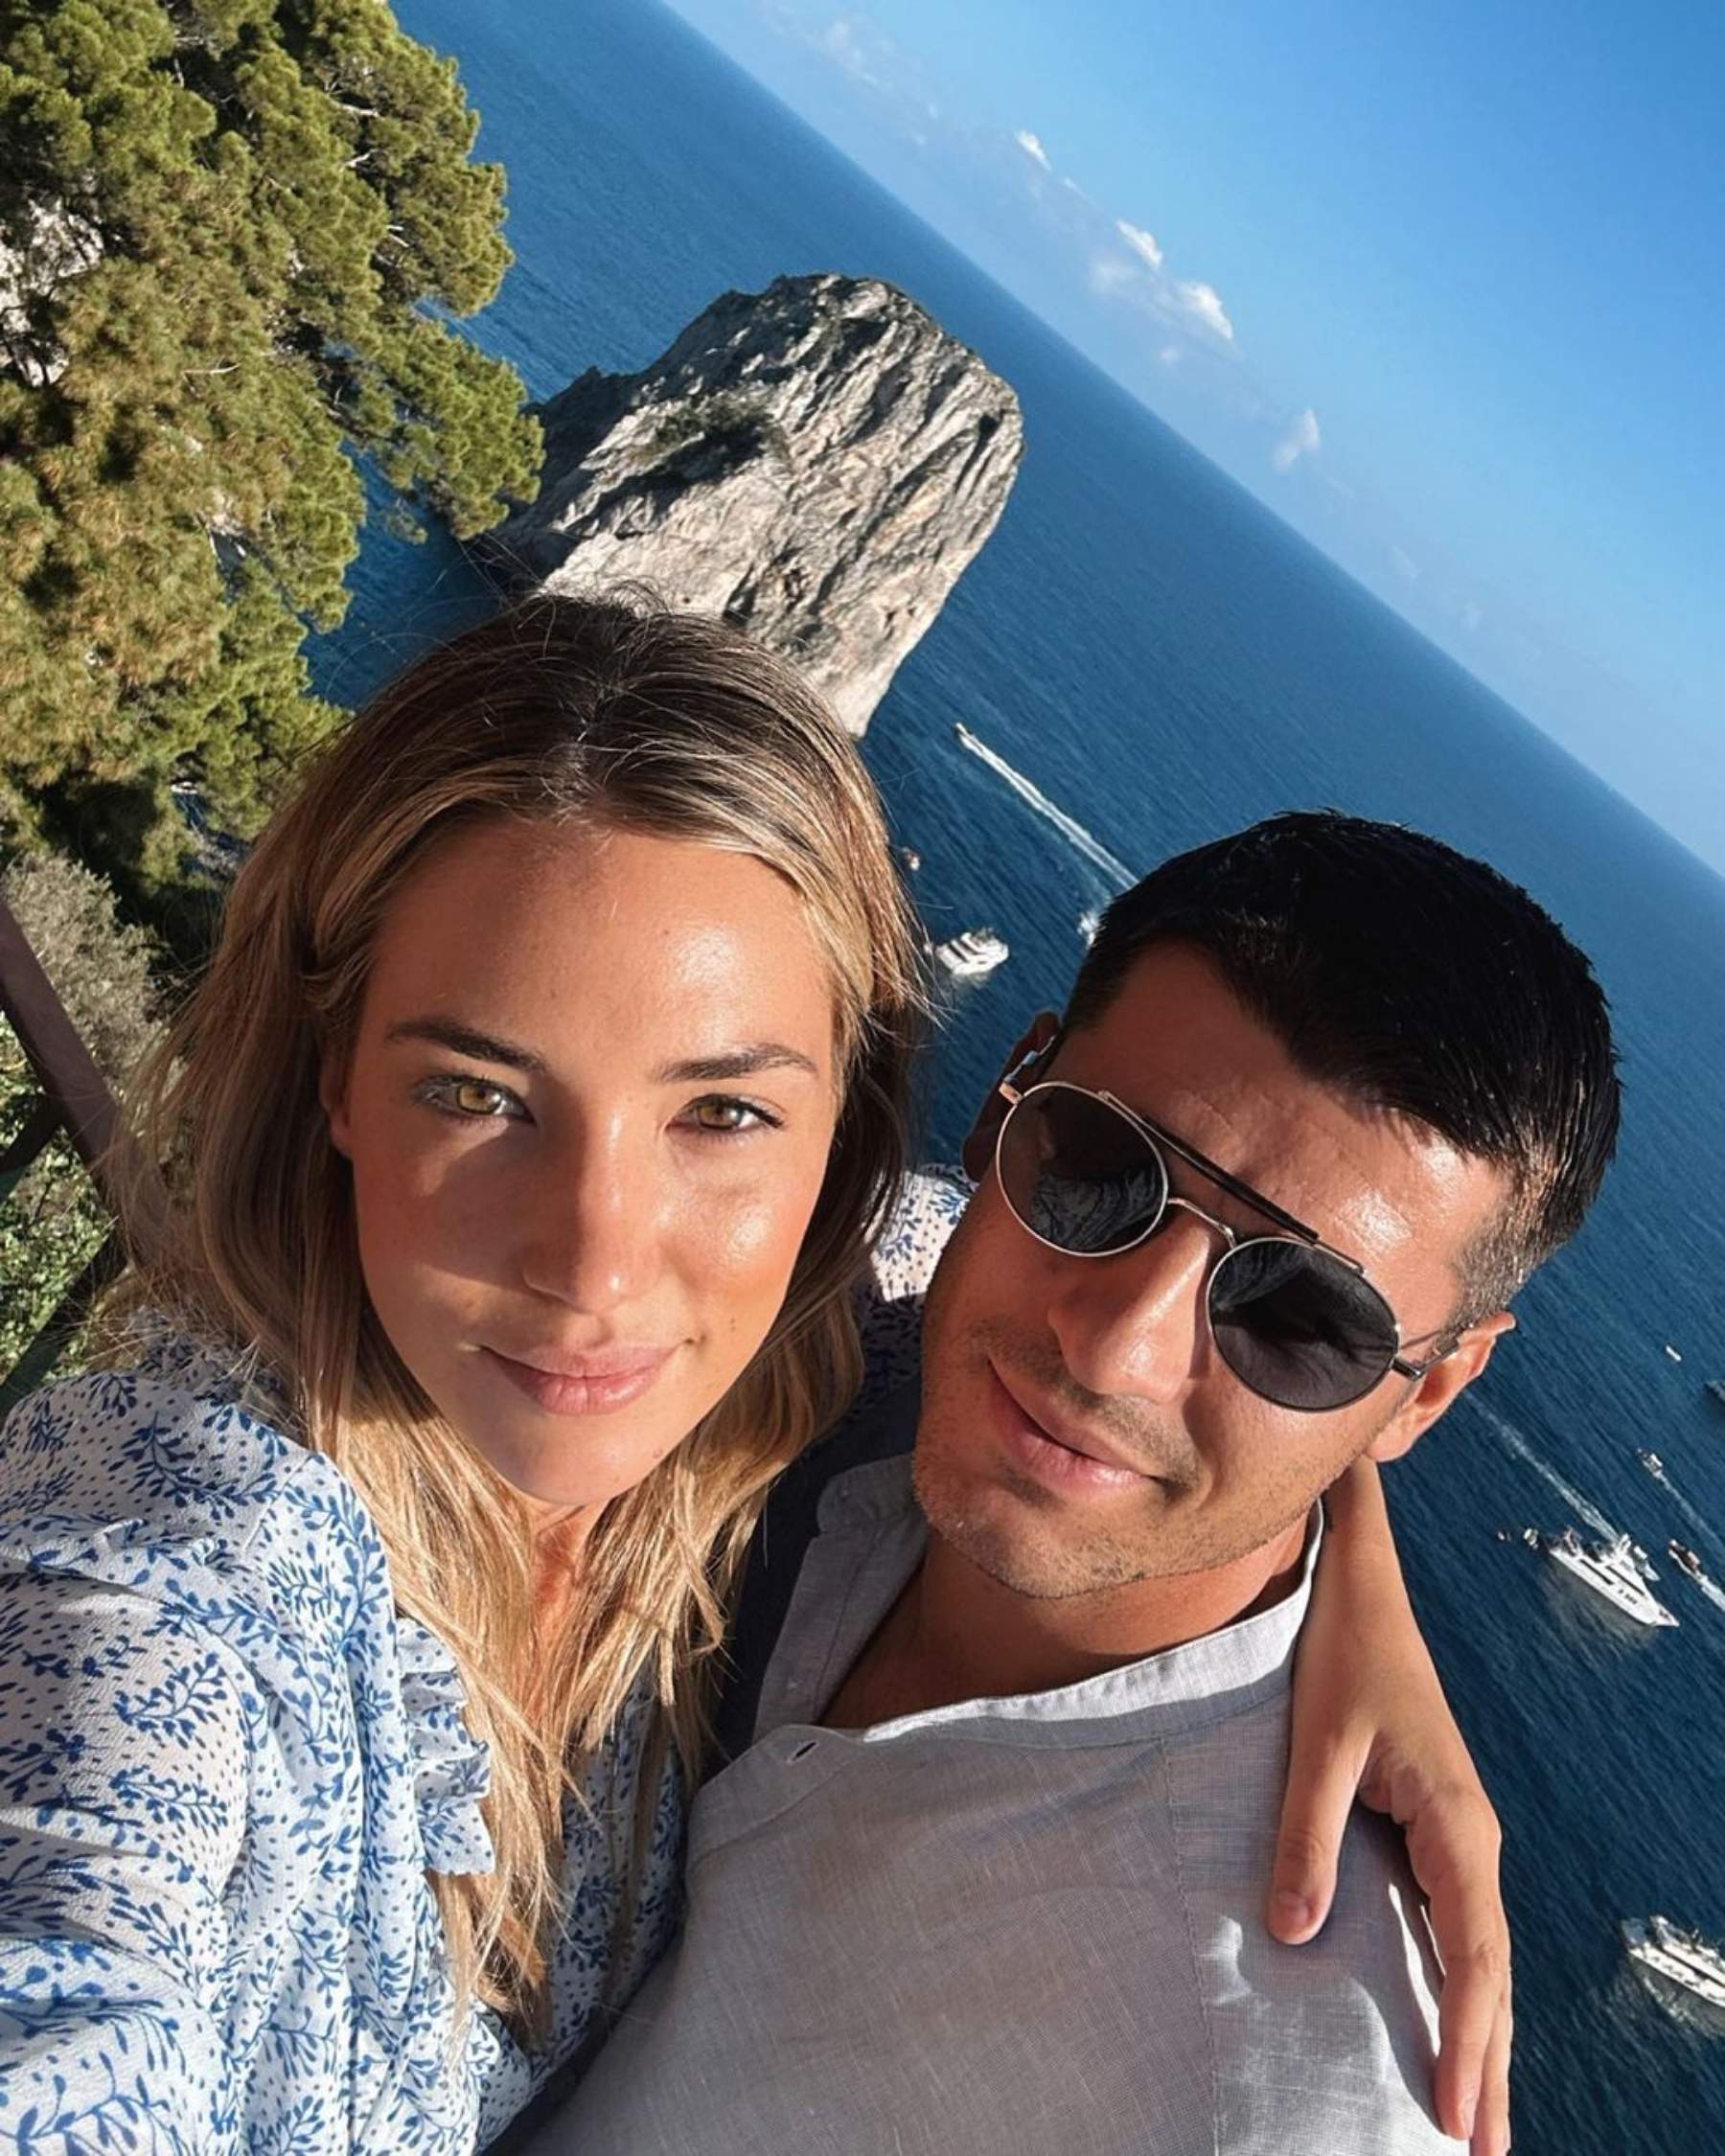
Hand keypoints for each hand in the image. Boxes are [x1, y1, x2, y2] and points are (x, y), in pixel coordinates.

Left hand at [1271, 1459, 1511, 2154]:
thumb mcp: (1316, 1742)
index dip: (1470, 2036)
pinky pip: (1458, 1924)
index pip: (1474, 1953)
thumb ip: (1305, 1835)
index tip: (1460, 2113)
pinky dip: (1461, 1984)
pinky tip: (1447, 2022)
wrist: (1363, 1591)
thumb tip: (1294, 1933)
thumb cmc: (1341, 1658)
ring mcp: (1459, 1835)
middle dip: (1488, 2061)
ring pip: (1480, 1952)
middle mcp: (1472, 1837)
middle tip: (1477, 2149)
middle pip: (1490, 1970)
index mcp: (1457, 1823)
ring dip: (1480, 2030)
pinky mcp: (1435, 1828)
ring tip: (1474, 2116)